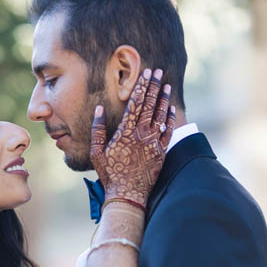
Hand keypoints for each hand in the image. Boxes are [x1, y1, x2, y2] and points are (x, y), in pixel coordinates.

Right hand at [90, 67, 175, 206]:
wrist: (127, 195)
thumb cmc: (109, 175)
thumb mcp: (96, 152)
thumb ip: (98, 130)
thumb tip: (99, 109)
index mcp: (125, 132)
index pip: (136, 103)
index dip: (141, 86)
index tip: (146, 73)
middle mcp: (141, 135)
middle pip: (149, 105)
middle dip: (153, 86)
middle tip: (158, 72)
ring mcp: (153, 143)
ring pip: (160, 116)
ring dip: (163, 99)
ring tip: (166, 85)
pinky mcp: (161, 153)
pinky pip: (168, 132)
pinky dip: (169, 119)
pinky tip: (170, 108)